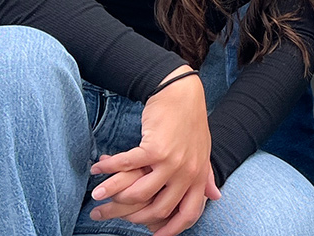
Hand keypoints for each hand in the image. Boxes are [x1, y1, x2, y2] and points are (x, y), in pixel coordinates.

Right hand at [89, 69, 219, 235]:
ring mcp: (171, 162)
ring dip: (114, 196)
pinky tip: (98, 168)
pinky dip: (109, 169)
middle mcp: (186, 173)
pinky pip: (126, 166)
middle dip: (133, 217)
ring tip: (97, 196)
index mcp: (198, 177)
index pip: (189, 213)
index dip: (173, 229)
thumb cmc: (191, 122)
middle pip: (158, 209)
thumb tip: (216, 196)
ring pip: (138, 193)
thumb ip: (206, 177)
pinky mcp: (154, 148)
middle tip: (113, 214)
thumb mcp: (203, 152)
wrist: (182, 93)